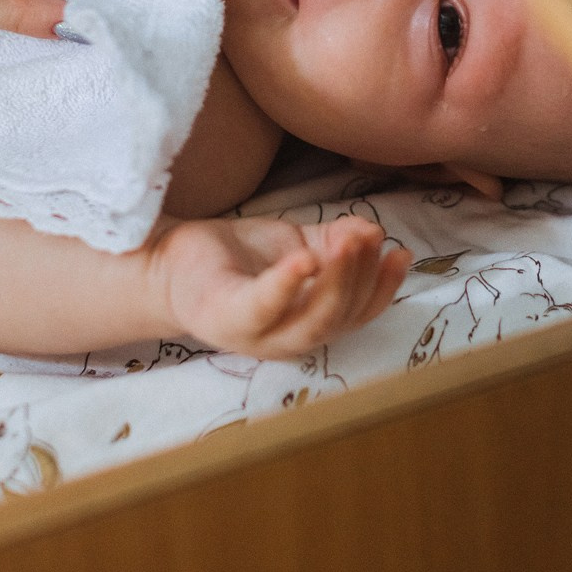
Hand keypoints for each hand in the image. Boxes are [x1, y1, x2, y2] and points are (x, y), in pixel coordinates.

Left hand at [154, 215, 411, 359]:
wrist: (170, 259)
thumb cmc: (238, 258)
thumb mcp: (298, 244)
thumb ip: (336, 242)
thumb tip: (375, 232)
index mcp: (309, 323)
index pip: (359, 313)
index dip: (385, 289)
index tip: (402, 253)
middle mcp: (287, 339)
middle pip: (341, 318)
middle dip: (364, 278)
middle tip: (371, 237)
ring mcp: (256, 335)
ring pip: (313, 321)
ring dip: (338, 281)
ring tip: (350, 242)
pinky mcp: (225, 318)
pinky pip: (263, 307)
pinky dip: (287, 285)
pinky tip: (305, 259)